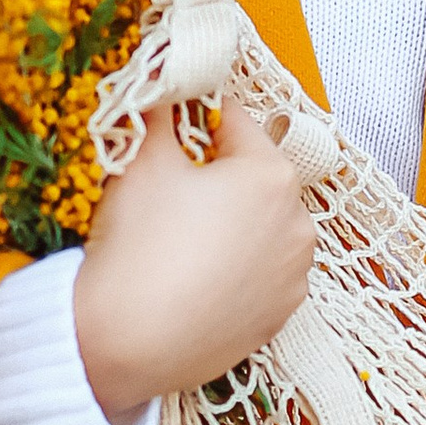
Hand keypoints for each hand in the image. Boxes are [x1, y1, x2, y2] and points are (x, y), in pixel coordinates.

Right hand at [72, 98, 315, 415]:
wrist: (127, 341)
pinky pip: (260, 275)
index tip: (172, 121)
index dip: (198, 117)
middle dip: (219, 175)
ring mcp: (292, 277)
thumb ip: (158, 112)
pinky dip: (235, 268)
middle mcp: (298, 224)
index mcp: (272, 175)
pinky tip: (194, 276)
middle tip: (170, 188)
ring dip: (232, 223)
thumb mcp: (142, 161)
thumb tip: (160, 82)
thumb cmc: (140, 245)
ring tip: (182, 238)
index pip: (236, 121)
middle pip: (255, 177)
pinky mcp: (278, 319)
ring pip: (261, 228)